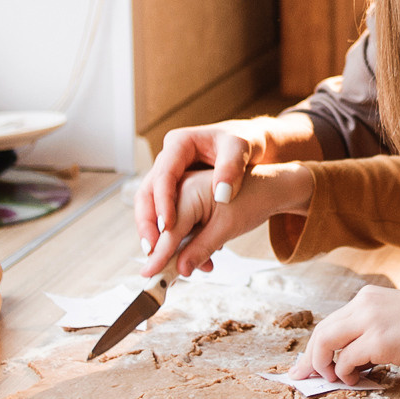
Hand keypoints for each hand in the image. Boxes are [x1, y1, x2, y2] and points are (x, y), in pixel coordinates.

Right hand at [135, 119, 271, 269]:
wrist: (253, 148)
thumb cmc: (245, 142)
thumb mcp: (242, 149)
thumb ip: (232, 167)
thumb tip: (222, 192)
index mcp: (180, 144)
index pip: (164, 175)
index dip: (163, 202)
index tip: (168, 227)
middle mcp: (169, 160)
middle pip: (147, 192)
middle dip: (147, 222)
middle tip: (152, 249)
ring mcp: (171, 177)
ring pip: (150, 206)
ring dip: (152, 232)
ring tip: (158, 256)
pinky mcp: (178, 192)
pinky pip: (164, 213)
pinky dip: (167, 233)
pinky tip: (174, 251)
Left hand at [287, 286, 399, 385]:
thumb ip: (376, 328)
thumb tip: (355, 357)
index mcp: (370, 296)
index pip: (333, 320)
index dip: (318, 343)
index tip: (310, 361)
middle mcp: (365, 303)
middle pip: (322, 330)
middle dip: (309, 356)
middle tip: (303, 377)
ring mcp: (370, 321)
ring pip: (325, 343)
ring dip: (324, 366)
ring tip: (333, 380)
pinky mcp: (378, 341)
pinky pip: (345, 360)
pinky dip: (344, 374)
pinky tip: (355, 380)